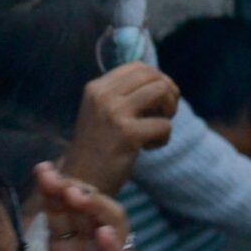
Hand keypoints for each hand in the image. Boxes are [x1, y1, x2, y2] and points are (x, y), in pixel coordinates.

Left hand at [34, 162, 148, 250]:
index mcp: (69, 248)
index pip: (62, 209)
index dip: (53, 188)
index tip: (40, 170)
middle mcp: (93, 248)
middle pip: (87, 207)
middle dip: (72, 188)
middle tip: (53, 177)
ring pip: (113, 223)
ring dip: (96, 207)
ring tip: (76, 197)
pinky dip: (115, 248)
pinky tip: (103, 236)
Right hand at [65, 61, 179, 194]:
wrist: (81, 183)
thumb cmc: (98, 148)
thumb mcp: (104, 112)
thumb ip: (125, 95)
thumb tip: (162, 82)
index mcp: (97, 87)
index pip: (138, 66)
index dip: (157, 79)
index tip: (158, 100)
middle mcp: (103, 95)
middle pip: (153, 76)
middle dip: (168, 92)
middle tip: (164, 114)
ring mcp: (114, 113)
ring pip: (161, 91)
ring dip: (169, 110)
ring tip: (157, 128)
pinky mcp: (127, 134)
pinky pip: (164, 125)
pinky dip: (163, 137)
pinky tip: (148, 148)